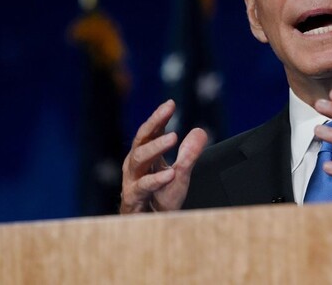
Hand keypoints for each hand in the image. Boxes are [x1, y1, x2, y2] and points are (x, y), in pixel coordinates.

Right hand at [119, 99, 206, 213]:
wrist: (152, 228)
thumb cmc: (161, 199)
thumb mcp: (181, 174)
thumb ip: (189, 154)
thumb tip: (200, 131)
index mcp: (144, 156)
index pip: (150, 132)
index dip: (159, 117)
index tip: (170, 103)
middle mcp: (135, 166)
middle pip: (140, 140)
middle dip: (154, 123)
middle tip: (168, 111)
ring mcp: (132, 181)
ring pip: (138, 159)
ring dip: (155, 147)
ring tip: (172, 137)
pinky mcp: (133, 199)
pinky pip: (142, 186)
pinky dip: (156, 179)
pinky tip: (170, 174)